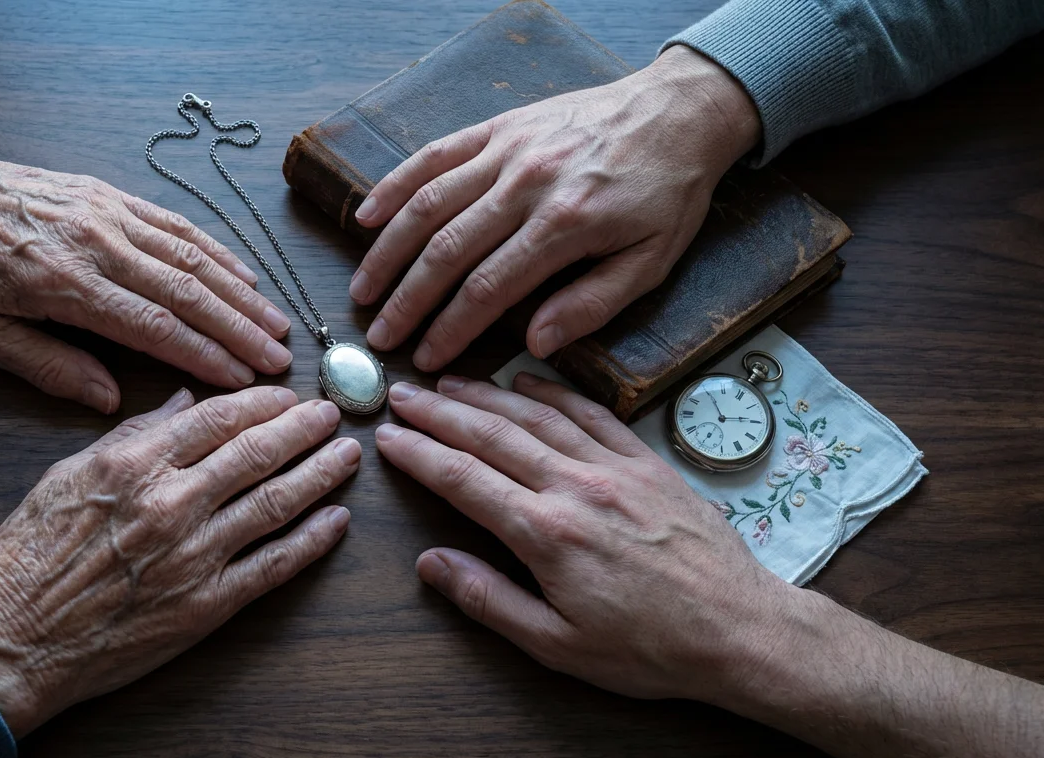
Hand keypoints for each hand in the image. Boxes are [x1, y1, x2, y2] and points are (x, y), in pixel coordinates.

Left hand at [0, 120, 293, 412]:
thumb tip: (108, 399)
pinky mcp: (107, 194)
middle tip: (281, 360)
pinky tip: (242, 273)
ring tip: (276, 322)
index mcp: (65, 285)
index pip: (156, 327)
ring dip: (240, 291)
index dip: (207, 356)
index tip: (245, 381)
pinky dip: (216, 250)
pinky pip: (174, 223)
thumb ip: (48, 367)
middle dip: (241, 328)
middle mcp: (97, 244)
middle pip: (189, 290)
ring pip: (192, 255)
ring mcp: (107, 213)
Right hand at [0, 387, 358, 735]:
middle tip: (333, 413)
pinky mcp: (206, 606)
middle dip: (303, 428)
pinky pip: (273, 566)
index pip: (217, 418)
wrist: (13, 640)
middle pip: (256, 453)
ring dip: (320, 475)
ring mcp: (194, 556)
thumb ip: (129, 436)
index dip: (262, 402)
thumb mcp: (66, 476)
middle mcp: (171, 504)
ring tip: (346, 454)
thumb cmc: (28, 559)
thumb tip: (180, 403)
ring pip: (276, 503)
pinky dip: (312, 541)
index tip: (288, 394)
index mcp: (134, 465)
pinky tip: (337, 521)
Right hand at [350, 46, 759, 369]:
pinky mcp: (498, 127)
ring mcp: (507, 151)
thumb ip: (592, 304)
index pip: (488, 289)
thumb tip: (534, 343)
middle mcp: (526, 185)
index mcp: (564, 225)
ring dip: (389, 251)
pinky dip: (396, 185)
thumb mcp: (651, 261)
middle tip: (380, 336)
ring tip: (365, 289)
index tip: (425, 359)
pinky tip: (367, 217)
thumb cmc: (667, 192)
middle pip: (446, 251)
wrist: (678, 111)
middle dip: (407, 301)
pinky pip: (435, 156)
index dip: (450, 329)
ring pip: (429, 204)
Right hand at [374, 375, 797, 701]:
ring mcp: (616, 469)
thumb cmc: (650, 650)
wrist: (741, 631)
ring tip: (449, 381)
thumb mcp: (558, 646)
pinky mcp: (649, 464)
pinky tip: (529, 381)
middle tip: (401, 393)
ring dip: (487, 393)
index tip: (388, 436)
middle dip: (440, 412)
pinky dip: (556, 393)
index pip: (464, 479)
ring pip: (538, 416)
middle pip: (492, 435)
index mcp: (547, 535)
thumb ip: (489, 600)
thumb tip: (430, 564)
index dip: (419, 453)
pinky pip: (594, 414)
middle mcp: (577, 488)